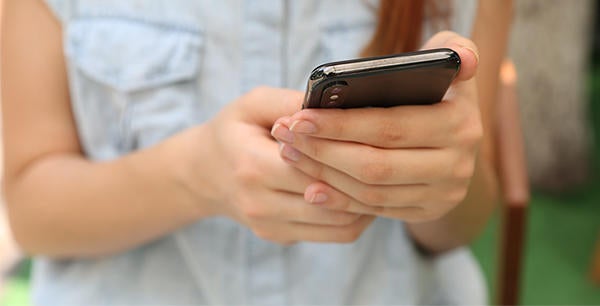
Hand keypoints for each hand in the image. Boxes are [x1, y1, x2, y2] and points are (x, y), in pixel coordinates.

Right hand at [180, 87, 373, 244]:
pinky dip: (356, 216)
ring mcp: (271, 226)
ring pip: (340, 225)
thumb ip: (290, 102)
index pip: (314, 166)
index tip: (376, 137)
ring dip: (367, 203)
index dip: (348, 153)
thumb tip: (335, 105)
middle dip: (365, 179)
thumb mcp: (253, 104)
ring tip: (384, 177)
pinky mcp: (281, 237)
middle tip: (392, 158)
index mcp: (252, 166)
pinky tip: (365, 193)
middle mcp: (260, 204)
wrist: (204, 174)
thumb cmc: (234, 132)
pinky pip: (333, 235)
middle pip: (332, 199)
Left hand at [271, 32, 481, 222]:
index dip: (340, 125)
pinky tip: (312, 187)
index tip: (299, 117)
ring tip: (292, 154)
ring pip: (371, 191)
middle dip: (323, 151)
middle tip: (286, 136)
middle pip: (375, 165)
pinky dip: (341, 200)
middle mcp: (456, 165)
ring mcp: (443, 194)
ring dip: (325, 175)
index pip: (389, 128)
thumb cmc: (438, 91)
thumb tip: (462, 60)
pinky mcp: (427, 211)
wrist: (456, 140)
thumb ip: (452, 48)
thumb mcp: (448, 65)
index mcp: (459, 124)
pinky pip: (376, 210)